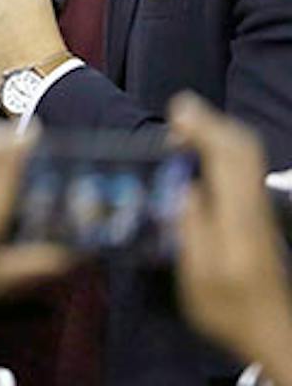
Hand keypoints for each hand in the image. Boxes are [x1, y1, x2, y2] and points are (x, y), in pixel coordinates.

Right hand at [168, 94, 291, 377]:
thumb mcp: (197, 273)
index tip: (177, 114)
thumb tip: (182, 184)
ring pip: (246, 156)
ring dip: (216, 135)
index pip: (230, 157)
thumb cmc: (227, 307)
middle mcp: (254, 203)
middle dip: (210, 124)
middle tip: (174, 122)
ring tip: (181, 136)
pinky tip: (198, 161)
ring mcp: (259, 207)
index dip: (205, 128)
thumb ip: (190, 225)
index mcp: (239, 216)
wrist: (270, 331)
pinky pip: (242, 168)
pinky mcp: (257, 215)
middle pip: (243, 147)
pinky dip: (220, 151)